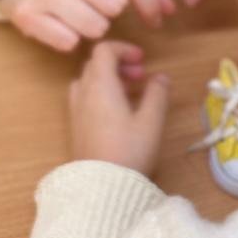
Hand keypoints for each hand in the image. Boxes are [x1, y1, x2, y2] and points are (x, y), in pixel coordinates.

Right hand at [0, 0, 174, 52]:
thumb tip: (169, 7)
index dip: (151, 3)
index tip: (155, 17)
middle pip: (115, 5)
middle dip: (114, 11)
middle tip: (100, 5)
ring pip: (95, 27)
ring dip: (94, 26)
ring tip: (80, 13)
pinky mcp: (27, 15)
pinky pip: (69, 42)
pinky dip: (71, 38)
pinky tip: (62, 23)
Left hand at [69, 41, 170, 175]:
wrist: (101, 188)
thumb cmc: (129, 150)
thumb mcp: (151, 121)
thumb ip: (157, 94)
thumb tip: (161, 77)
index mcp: (100, 84)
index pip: (104, 50)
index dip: (124, 48)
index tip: (142, 60)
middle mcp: (83, 91)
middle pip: (96, 63)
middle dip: (119, 64)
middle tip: (141, 77)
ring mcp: (76, 109)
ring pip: (90, 80)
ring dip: (110, 79)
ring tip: (133, 94)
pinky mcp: (75, 125)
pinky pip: (86, 96)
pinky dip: (101, 93)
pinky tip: (119, 112)